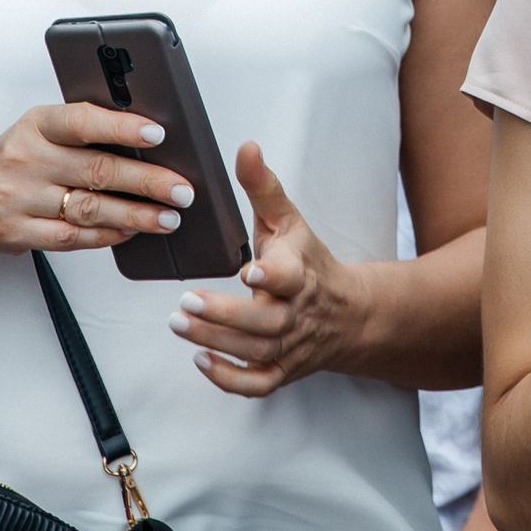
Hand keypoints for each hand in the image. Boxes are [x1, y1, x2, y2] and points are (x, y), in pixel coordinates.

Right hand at [0, 103, 194, 257]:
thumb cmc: (23, 156)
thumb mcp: (45, 129)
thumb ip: (89, 129)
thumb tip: (153, 139)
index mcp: (37, 124)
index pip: (82, 120)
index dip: (122, 127)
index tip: (158, 134)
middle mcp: (25, 159)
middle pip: (97, 170)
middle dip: (148, 182)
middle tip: (182, 190)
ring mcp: (17, 198)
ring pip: (89, 209)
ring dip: (136, 215)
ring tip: (169, 217)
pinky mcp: (16, 232)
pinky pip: (71, 238)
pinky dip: (107, 235)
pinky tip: (131, 231)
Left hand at [171, 143, 363, 396]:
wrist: (350, 314)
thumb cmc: (310, 263)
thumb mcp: (290, 221)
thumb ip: (263, 187)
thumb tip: (246, 147)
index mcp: (302, 274)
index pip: (292, 278)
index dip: (273, 276)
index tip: (250, 270)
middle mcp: (298, 313)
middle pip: (265, 321)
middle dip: (225, 315)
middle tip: (186, 302)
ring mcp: (290, 345)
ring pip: (255, 350)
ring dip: (216, 340)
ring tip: (180, 323)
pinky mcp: (282, 369)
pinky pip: (257, 383)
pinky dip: (230, 378)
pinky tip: (202, 360)